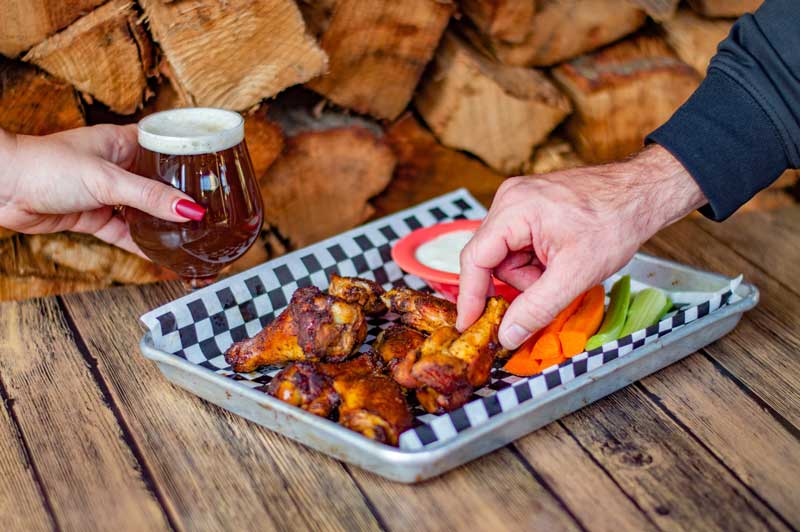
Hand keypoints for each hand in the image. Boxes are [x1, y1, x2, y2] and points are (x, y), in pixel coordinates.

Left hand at [0, 124, 203, 255]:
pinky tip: (165, 256)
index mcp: (125, 143)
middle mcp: (120, 167)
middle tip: (215, 215)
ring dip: (166, 226)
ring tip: (195, 239)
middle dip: (185, 201)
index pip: (169, 150)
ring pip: (146, 212)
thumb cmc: (45, 166)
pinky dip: (145, 245)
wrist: (1, 188)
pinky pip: (128, 233)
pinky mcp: (96, 217)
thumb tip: (190, 211)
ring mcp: (108, 194)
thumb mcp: (107, 179)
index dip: (194, 162)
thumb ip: (150, 197)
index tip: (220, 175)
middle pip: (161, 185)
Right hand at [457, 145, 706, 349]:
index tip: (467, 327)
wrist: (642, 194)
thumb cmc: (615, 223)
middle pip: (492, 259)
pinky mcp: (529, 205)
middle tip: (554, 284)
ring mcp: (518, 200)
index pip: (475, 260)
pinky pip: (519, 244)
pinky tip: (562, 256)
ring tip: (565, 265)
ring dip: (532, 272)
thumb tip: (506, 335)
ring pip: (507, 255)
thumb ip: (536, 308)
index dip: (470, 297)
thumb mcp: (575, 275)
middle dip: (521, 281)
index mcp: (513, 209)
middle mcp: (509, 199)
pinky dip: (538, 260)